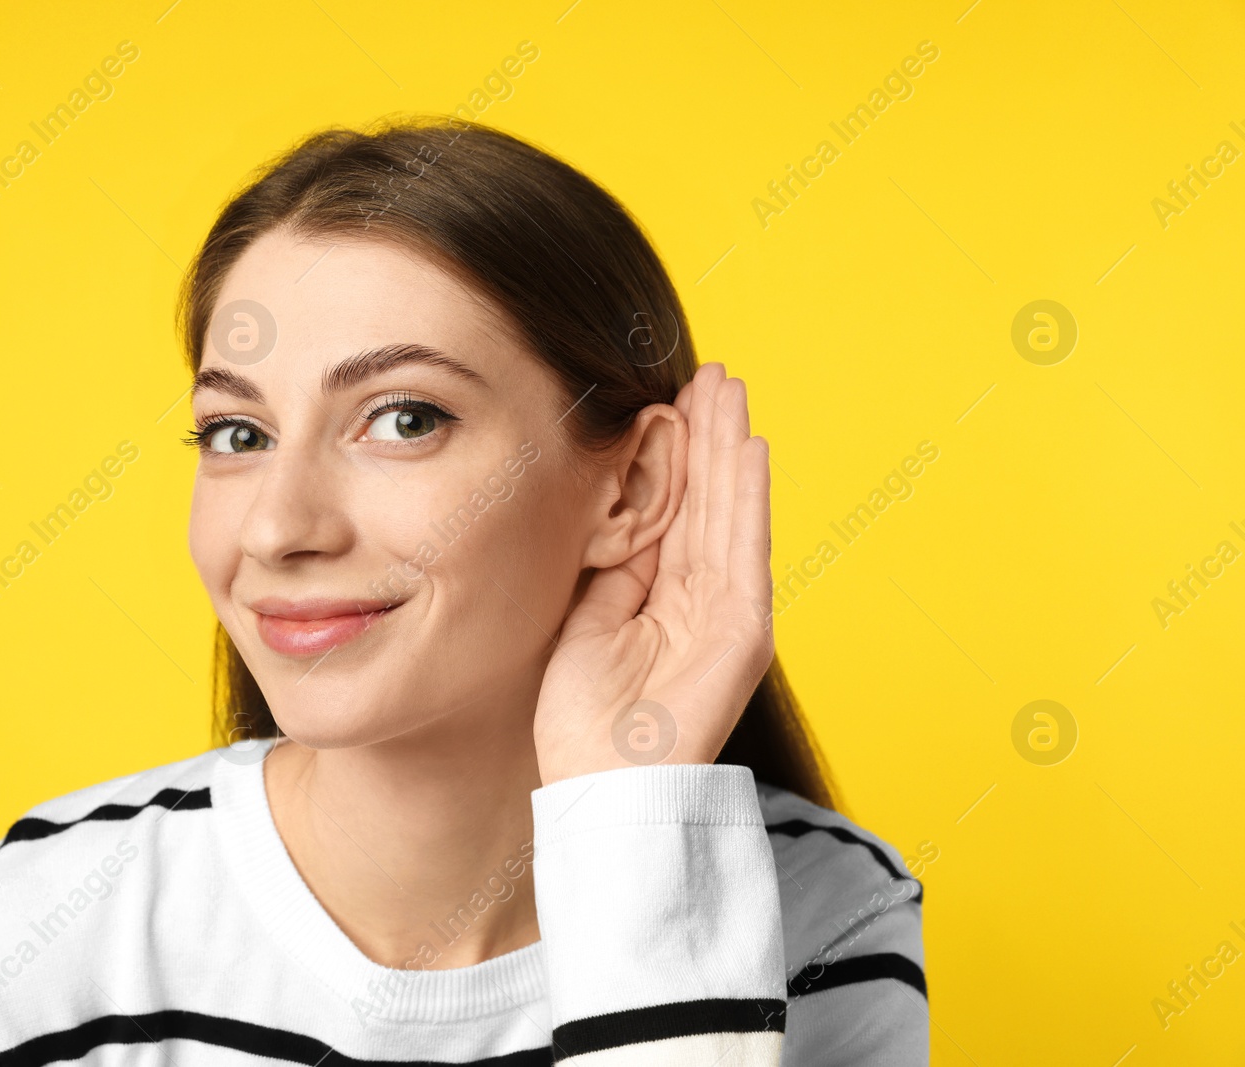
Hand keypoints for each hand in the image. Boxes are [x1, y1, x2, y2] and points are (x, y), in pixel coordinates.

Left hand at [532, 362, 774, 785]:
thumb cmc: (583, 719)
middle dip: (710, 435)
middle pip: (708, 499)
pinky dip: (749, 498)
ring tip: (730, 388)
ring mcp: (726, 612)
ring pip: (730, 511)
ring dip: (732, 447)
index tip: (672, 396)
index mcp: (663, 595)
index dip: (678, 454)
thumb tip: (621, 510)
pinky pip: (745, 551)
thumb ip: (611, 567)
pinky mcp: (743, 632)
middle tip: (712, 371)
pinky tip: (749, 449)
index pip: (676, 509)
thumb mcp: (584, 620)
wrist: (599, 786)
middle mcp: (701, 597)